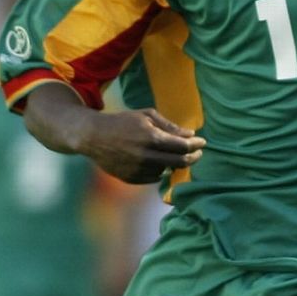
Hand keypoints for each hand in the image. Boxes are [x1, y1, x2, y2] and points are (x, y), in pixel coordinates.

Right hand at [78, 109, 205, 183]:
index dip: (196, 145)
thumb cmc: (123, 122)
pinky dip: (159, 169)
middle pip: (180, 163)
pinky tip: (155, 159)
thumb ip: (170, 126)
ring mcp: (139, 170)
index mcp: (151, 138)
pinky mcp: (132, 179)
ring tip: (170, 152)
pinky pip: (154, 177)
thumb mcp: (146, 116)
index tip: (202, 142)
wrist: (94, 137)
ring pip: (167, 170)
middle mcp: (146, 157)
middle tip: (197, 153)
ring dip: (173, 162)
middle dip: (193, 157)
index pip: (183, 147)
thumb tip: (191, 135)